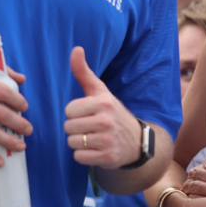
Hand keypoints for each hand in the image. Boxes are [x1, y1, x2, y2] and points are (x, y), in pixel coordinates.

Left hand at [64, 47, 141, 167]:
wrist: (137, 140)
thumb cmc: (112, 113)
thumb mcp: (100, 92)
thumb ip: (84, 72)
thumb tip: (76, 48)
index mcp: (103, 103)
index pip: (69, 110)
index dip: (75, 113)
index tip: (88, 114)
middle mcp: (106, 121)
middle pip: (68, 127)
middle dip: (76, 128)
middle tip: (90, 127)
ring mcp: (108, 140)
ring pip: (72, 142)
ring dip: (79, 142)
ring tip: (93, 138)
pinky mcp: (107, 157)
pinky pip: (79, 157)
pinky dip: (84, 155)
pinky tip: (95, 149)